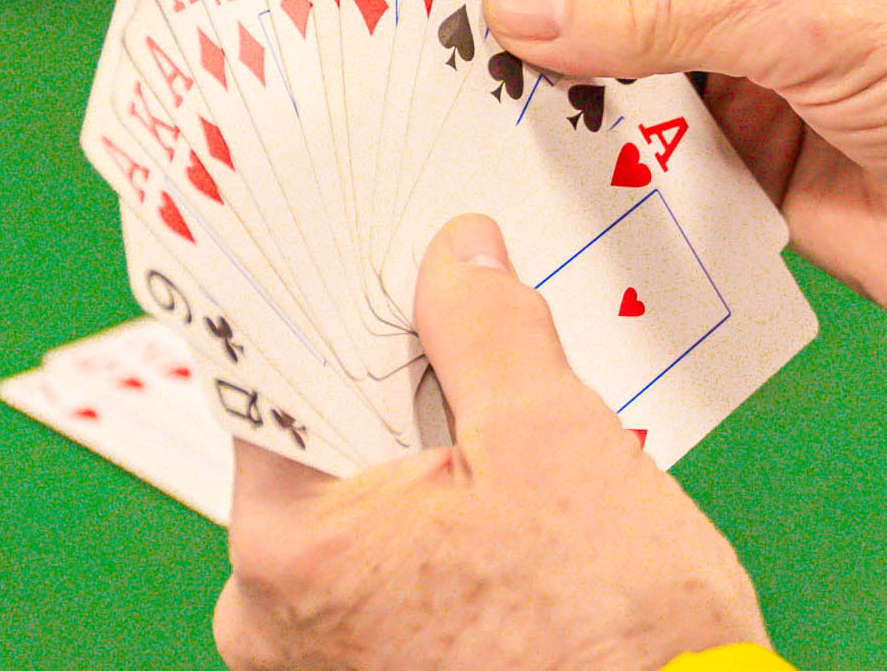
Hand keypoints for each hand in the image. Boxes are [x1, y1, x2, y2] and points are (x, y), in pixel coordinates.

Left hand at [216, 214, 766, 670]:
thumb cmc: (613, 638)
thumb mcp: (552, 439)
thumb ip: (484, 328)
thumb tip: (458, 256)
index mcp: (283, 547)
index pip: (275, 381)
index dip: (336, 309)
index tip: (374, 258)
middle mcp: (272, 621)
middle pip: (318, 448)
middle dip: (390, 387)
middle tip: (459, 324)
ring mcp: (322, 667)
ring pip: (359, 514)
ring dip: (421, 463)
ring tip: (499, 421)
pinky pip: (387, 575)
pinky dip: (435, 530)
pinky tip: (503, 503)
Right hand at [484, 0, 886, 470]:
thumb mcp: (820, 23)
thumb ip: (659, 13)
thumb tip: (517, 4)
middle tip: (465, 14)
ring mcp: (735, 47)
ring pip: (604, 34)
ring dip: (553, 59)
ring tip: (492, 85)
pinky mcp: (723, 138)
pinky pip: (623, 122)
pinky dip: (582, 135)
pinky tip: (545, 148)